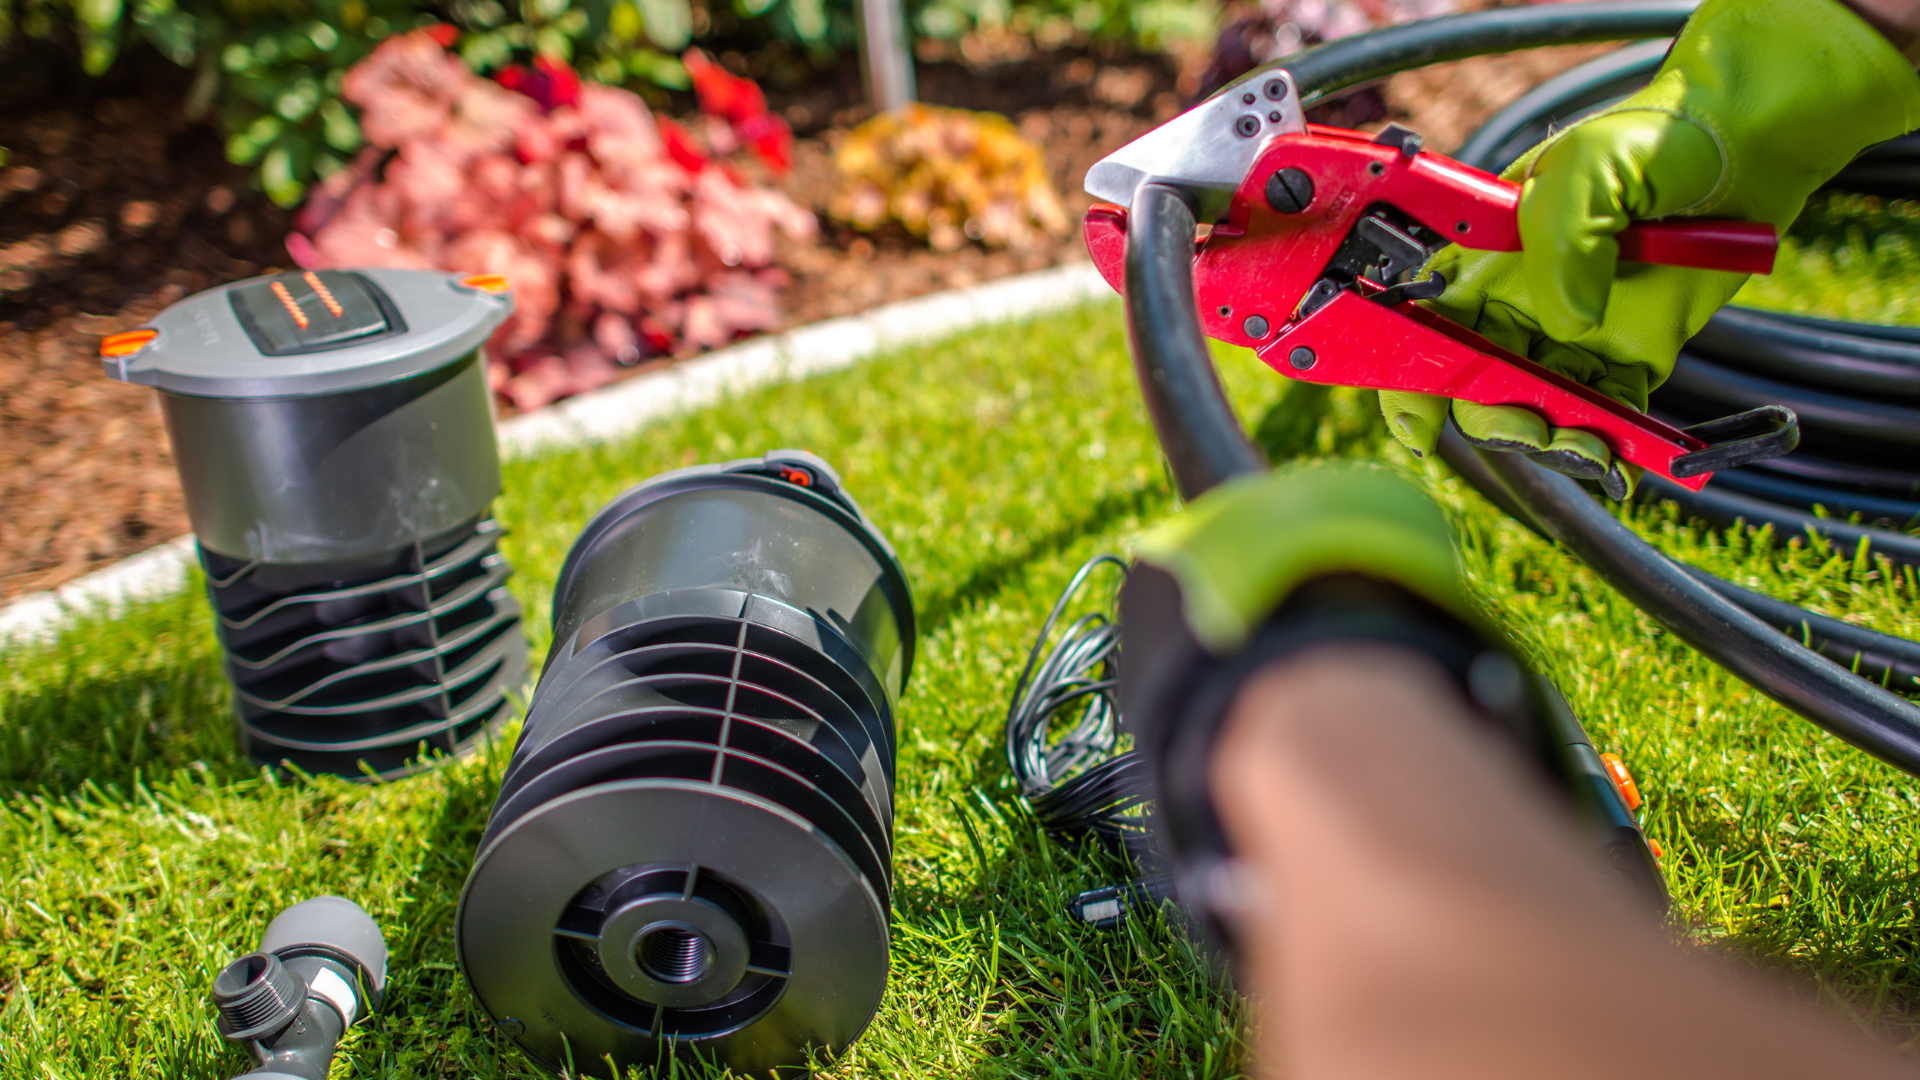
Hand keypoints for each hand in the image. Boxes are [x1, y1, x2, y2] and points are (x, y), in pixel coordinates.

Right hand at [1381, 0, 1919, 497]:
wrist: (1748, 144)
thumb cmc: (1654, 137)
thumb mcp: (1589, 168)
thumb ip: (1562, 242)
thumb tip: (1568, 324)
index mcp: (1486, 260)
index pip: (1425, 327)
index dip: (1411, 380)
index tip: (1422, 426)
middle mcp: (1520, 303)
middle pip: (1480, 383)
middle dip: (1496, 420)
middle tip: (1534, 430)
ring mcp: (1576, 333)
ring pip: (1542, 408)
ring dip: (1555, 441)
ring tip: (1588, 449)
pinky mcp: (1632, 353)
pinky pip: (1612, 414)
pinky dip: (1616, 446)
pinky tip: (1624, 460)